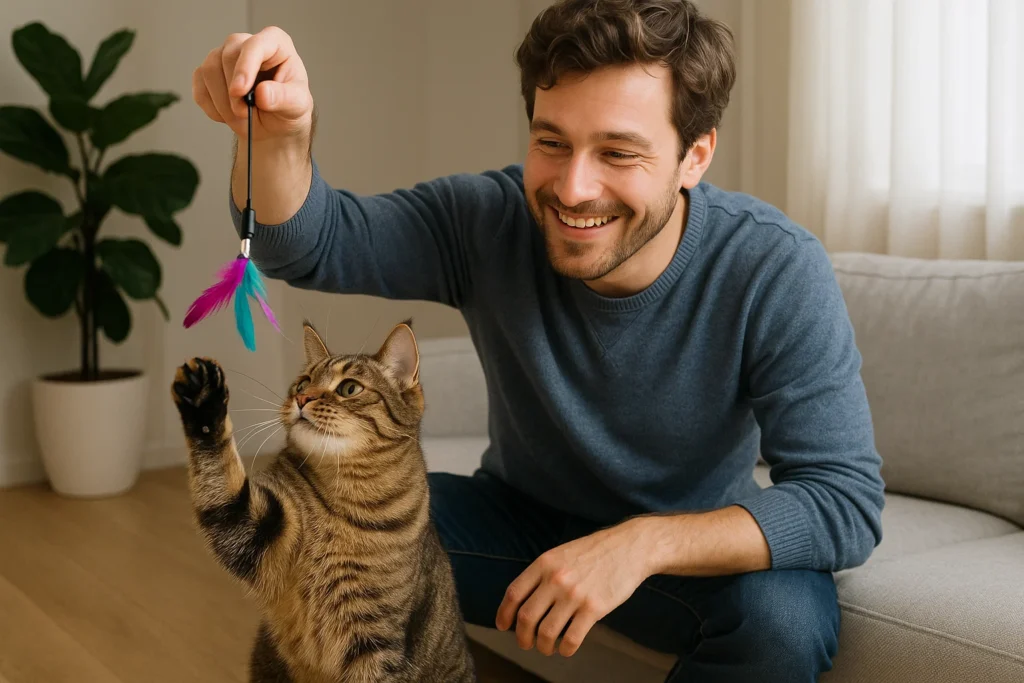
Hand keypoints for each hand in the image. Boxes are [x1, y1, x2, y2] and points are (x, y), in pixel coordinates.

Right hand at [193, 26, 313, 142]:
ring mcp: (224, 55)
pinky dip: (212, 108)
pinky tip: (228, 115)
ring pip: (209, 71)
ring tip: (241, 116)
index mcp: (275, 43)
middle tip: (245, 114)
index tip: (240, 91)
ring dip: (222, 102)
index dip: (245, 67)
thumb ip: (283, 98)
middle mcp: (247, 44)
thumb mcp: (297, 106)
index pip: (255, 45)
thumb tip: (262, 93)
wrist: (274, 125)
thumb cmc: (288, 108)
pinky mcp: (208, 72)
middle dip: (233, 92)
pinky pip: (200, 87)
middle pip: (227, 56)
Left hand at [495, 520, 650, 656]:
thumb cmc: (595, 552)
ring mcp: (574, 594)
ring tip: (546, 648)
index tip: (502, 626)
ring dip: (542, 647)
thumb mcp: (561, 554)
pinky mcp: (594, 608)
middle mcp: (556, 579)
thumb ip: (543, 574)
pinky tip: (566, 649)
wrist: (629, 547)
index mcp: (544, 563)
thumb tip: (524, 601)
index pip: (514, 594)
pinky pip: (572, 639)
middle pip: (526, 617)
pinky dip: (565, 650)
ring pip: (546, 632)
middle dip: (522, 637)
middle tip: (525, 643)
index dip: (504, 614)